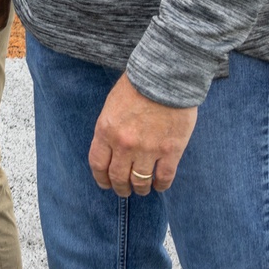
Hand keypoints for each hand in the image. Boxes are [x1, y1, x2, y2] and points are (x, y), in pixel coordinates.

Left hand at [89, 73, 198, 196]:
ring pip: (140, 181)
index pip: (98, 164)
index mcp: (106, 131)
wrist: (165, 77)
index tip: (105, 184)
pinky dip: (161, 185)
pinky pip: (164, 177)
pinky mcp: (171, 151)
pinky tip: (160, 186)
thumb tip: (111, 148)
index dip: (101, 178)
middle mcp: (124, 144)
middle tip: (124, 191)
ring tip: (142, 190)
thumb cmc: (137, 86)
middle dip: (120, 187)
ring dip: (140, 189)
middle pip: (118, 177)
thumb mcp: (112, 106)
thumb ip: (110, 129)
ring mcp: (148, 149)